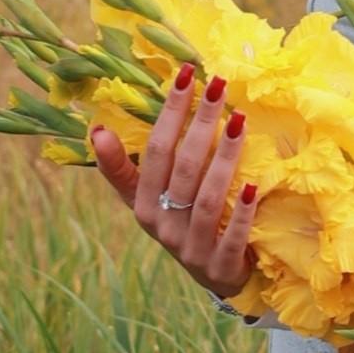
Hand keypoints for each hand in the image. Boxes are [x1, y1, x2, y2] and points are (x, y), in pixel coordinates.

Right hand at [90, 66, 255, 299]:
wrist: (216, 279)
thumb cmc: (183, 223)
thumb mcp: (150, 200)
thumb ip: (127, 168)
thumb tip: (97, 129)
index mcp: (144, 205)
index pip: (155, 151)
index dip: (169, 113)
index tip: (184, 74)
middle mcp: (162, 226)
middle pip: (183, 168)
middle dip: (200, 122)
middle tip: (219, 84)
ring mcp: (191, 248)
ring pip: (208, 198)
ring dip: (225, 158)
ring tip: (241, 120)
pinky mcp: (220, 267)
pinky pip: (232, 237)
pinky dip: (243, 212)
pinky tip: (256, 185)